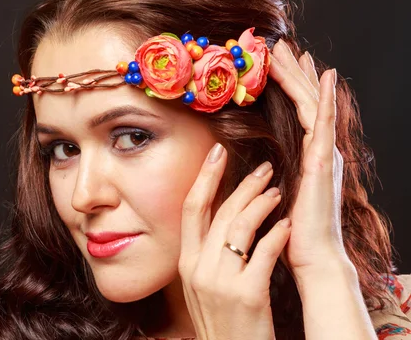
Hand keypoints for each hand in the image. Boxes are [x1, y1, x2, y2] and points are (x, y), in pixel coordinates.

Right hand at [179, 145, 291, 339]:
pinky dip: (277, 234)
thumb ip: (205, 253)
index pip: (192, 208)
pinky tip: (287, 225)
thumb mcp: (200, 286)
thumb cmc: (222, 321)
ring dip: (262, 204)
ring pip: (241, 226)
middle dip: (244, 185)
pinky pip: (264, 253)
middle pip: (220, 212)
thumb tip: (220, 218)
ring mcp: (221, 282)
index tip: (218, 152)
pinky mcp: (247, 294)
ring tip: (278, 193)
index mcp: (186, 263)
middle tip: (264, 169)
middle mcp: (198, 268)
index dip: (205, 177)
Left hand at [269, 40, 349, 277]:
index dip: (289, 86)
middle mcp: (318, 149)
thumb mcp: (275, 191)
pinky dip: (325, 97)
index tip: (279, 64)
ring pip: (311, 104)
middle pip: (303, 101)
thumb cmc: (290, 229)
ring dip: (300, 76)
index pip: (296, 112)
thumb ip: (270, 172)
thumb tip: (258, 162)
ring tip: (291, 50)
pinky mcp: (323, 160)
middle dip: (293, 72)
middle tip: (282, 45)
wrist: (310, 254)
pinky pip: (323, 122)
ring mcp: (324, 153)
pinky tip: (326, 76)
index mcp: (306, 155)